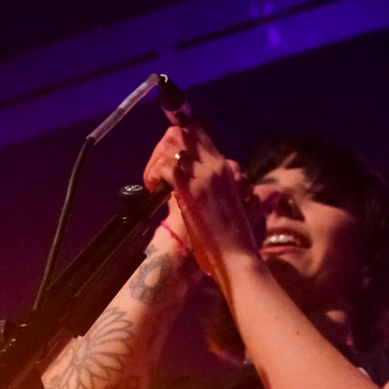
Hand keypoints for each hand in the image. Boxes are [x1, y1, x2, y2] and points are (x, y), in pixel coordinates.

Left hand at [143, 122, 260, 291]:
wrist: (236, 255)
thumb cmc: (230, 238)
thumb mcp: (226, 203)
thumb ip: (210, 187)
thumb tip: (185, 181)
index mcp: (225, 168)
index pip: (197, 134)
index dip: (175, 142)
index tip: (166, 160)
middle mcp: (216, 166)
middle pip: (182, 133)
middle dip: (162, 148)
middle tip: (156, 172)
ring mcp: (204, 176)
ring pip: (171, 145)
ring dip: (155, 160)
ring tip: (153, 181)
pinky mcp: (192, 190)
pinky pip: (165, 167)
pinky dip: (153, 174)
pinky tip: (152, 189)